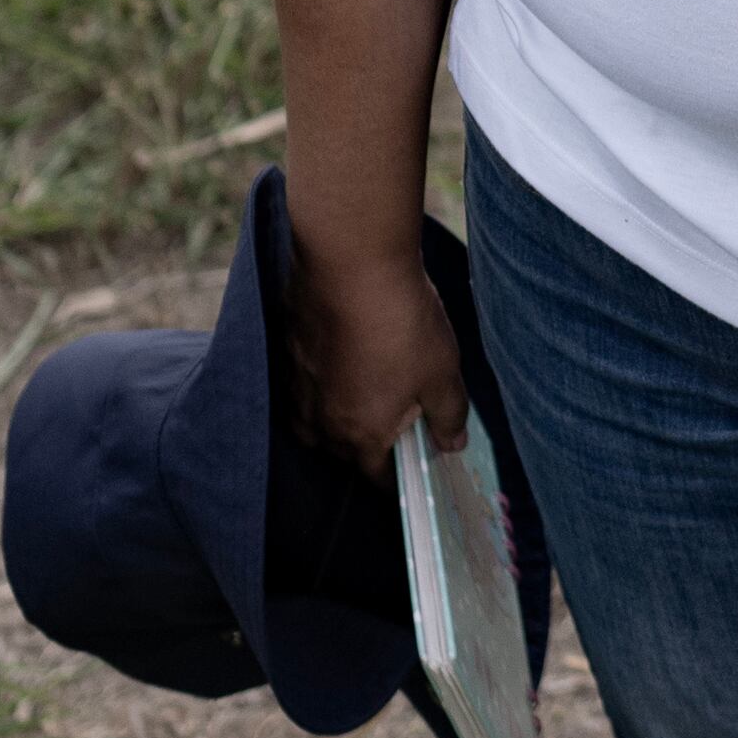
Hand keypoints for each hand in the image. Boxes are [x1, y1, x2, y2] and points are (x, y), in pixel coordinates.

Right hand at [286, 238, 466, 465]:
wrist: (351, 261)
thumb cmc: (401, 321)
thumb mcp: (442, 373)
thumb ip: (448, 416)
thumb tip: (452, 444)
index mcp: (360, 435)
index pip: (378, 476)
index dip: (397, 473)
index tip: (411, 460)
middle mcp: (320, 421)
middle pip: (341, 450)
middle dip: (365, 443)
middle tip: (392, 416)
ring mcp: (297, 386)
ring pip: (314, 419)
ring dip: (334, 414)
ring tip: (361, 389)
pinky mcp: (286, 352)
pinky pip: (301, 383)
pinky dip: (318, 380)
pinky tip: (336, 357)